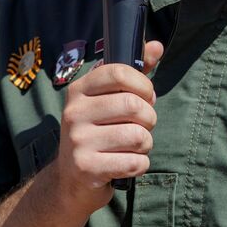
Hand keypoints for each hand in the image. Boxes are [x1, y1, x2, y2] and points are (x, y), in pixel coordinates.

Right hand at [52, 40, 164, 215]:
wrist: (70, 180)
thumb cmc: (98, 132)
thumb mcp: (109, 100)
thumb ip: (134, 73)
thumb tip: (156, 46)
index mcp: (79, 90)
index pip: (120, 72)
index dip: (143, 85)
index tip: (146, 97)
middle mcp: (74, 112)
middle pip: (134, 106)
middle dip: (149, 119)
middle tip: (141, 126)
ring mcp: (77, 141)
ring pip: (138, 136)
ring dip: (145, 144)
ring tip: (133, 147)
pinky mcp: (86, 168)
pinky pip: (134, 163)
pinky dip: (140, 165)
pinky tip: (127, 164)